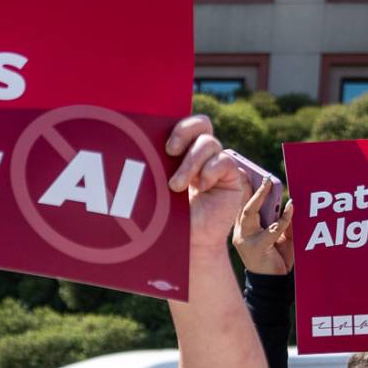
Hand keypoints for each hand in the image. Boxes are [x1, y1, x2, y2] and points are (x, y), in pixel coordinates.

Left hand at [167, 113, 241, 252]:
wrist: (190, 243)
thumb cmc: (169, 219)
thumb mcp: (157, 192)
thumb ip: (154, 170)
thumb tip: (136, 151)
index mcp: (180, 153)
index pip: (183, 125)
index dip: (177, 127)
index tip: (163, 146)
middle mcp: (199, 155)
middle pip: (201, 124)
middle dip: (184, 132)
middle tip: (170, 151)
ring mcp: (216, 164)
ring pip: (209, 143)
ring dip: (191, 163)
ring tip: (177, 186)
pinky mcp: (231, 176)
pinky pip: (224, 160)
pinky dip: (210, 171)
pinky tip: (202, 187)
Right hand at [230, 181, 292, 276]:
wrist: (272, 283)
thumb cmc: (277, 258)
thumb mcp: (281, 236)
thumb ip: (282, 221)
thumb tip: (288, 202)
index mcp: (244, 228)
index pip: (242, 205)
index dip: (244, 188)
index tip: (245, 170)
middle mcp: (241, 232)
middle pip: (242, 205)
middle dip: (248, 187)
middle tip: (255, 172)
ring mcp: (246, 240)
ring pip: (249, 213)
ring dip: (259, 196)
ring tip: (268, 182)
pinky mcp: (256, 248)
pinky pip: (272, 229)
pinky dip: (283, 218)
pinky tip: (291, 207)